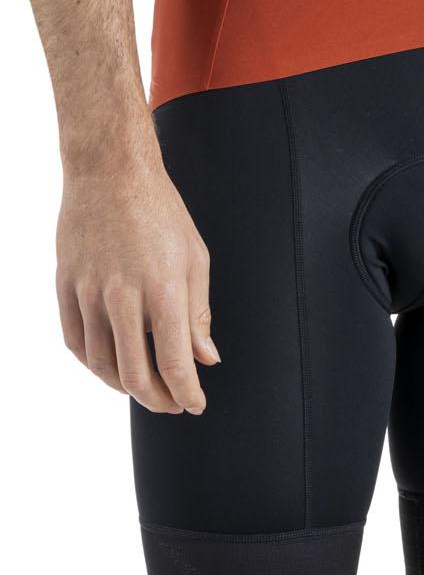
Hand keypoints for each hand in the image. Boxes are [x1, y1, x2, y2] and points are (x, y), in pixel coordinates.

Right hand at [55, 146, 220, 414]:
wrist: (110, 170)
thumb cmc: (159, 210)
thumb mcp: (195, 257)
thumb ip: (198, 313)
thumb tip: (206, 359)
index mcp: (164, 289)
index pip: (174, 363)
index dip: (186, 394)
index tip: (195, 404)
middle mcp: (123, 296)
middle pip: (135, 374)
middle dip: (157, 399)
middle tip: (171, 403)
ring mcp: (89, 292)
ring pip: (101, 364)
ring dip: (124, 386)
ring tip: (142, 387)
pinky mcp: (66, 285)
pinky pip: (75, 341)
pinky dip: (92, 364)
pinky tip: (110, 364)